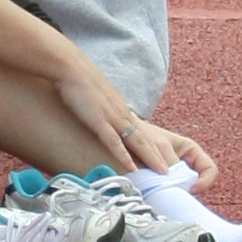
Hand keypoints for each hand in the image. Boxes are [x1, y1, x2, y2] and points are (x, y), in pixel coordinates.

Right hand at [52, 59, 218, 185]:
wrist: (70, 67)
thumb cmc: (80, 83)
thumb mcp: (98, 100)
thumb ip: (105, 113)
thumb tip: (105, 123)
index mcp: (122, 111)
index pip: (142, 134)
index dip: (153, 150)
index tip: (162, 164)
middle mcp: (122, 114)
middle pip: (145, 140)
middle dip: (159, 158)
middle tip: (171, 174)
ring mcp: (112, 117)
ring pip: (136, 141)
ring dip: (150, 158)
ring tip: (162, 173)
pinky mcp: (98, 119)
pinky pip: (113, 141)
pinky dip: (123, 155)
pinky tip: (131, 167)